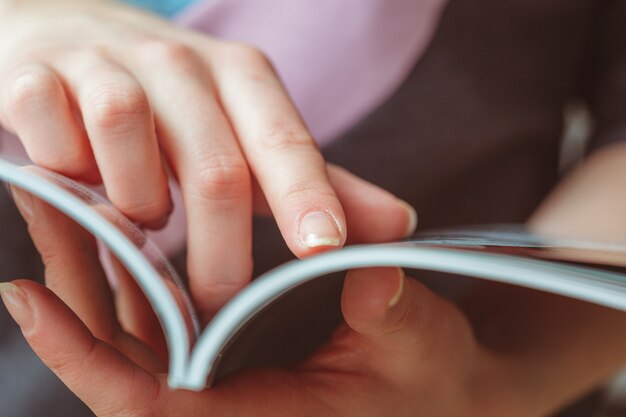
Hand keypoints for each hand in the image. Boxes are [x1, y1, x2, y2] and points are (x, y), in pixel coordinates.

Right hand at [0, 0, 415, 312]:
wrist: (69, 34)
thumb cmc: (174, 100)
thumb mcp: (250, 131)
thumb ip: (316, 181)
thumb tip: (397, 224)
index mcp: (242, 77)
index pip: (284, 141)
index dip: (306, 197)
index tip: (324, 250)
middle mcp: (181, 64)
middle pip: (214, 166)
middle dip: (218, 252)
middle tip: (214, 304)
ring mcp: (105, 65)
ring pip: (127, 138)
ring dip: (137, 204)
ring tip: (141, 222)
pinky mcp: (37, 75)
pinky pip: (49, 130)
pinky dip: (65, 169)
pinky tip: (78, 181)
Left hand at [0, 188, 518, 416]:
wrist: (439, 388)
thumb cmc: (431, 374)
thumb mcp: (422, 340)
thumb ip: (393, 311)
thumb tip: (371, 272)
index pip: (152, 410)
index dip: (85, 360)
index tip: (25, 299)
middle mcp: (228, 408)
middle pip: (117, 368)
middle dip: (67, 298)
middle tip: (42, 208)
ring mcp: (221, 382)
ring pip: (129, 340)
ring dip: (89, 277)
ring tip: (60, 203)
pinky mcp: (226, 358)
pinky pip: (156, 324)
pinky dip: (126, 278)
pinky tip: (111, 225)